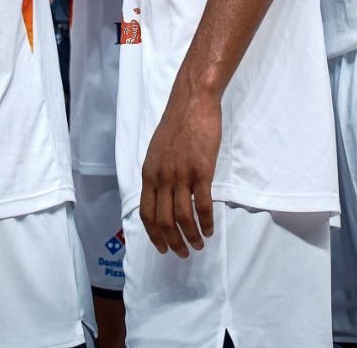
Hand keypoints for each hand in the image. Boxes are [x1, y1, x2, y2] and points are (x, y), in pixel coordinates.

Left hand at [138, 87, 220, 257]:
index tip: (162, 247)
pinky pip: (202, 205)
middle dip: (172, 242)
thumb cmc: (178, 124)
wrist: (193, 103)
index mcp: (149, 174)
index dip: (154, 234)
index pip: (146, 213)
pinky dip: (205, 222)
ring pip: (183, 217)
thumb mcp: (158, 151)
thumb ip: (158, 173)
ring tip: (199, 245)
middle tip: (183, 253)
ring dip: (191, 236)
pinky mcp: (201, 171)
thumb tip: (162, 194)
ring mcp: (181, 175)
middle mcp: (161, 178)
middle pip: (163, 220)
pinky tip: (210, 230)